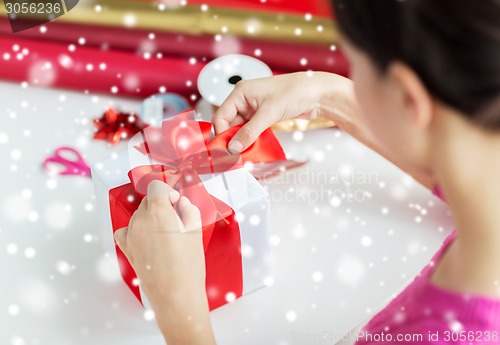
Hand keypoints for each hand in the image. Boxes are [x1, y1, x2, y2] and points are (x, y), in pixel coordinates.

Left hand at [114, 180, 215, 344]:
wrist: (176, 295)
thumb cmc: (187, 266)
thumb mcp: (195, 231)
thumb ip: (188, 210)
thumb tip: (182, 204)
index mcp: (158, 211)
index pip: (157, 186)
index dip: (168, 189)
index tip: (176, 196)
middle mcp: (140, 220)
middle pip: (147, 199)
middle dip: (161, 203)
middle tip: (176, 214)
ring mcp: (131, 235)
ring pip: (138, 215)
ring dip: (150, 216)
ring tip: (166, 231)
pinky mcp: (128, 250)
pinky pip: (125, 231)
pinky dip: (134, 230)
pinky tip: (147, 236)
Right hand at [213, 71, 349, 151]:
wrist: (317, 93)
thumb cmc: (295, 92)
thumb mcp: (268, 114)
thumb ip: (249, 132)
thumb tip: (233, 147)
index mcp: (240, 92)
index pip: (221, 116)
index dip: (221, 134)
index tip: (224, 151)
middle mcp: (245, 99)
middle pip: (230, 124)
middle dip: (232, 140)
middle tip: (234, 156)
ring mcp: (254, 108)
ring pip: (241, 129)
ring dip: (243, 141)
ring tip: (245, 153)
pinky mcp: (264, 115)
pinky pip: (252, 130)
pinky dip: (252, 139)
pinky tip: (254, 148)